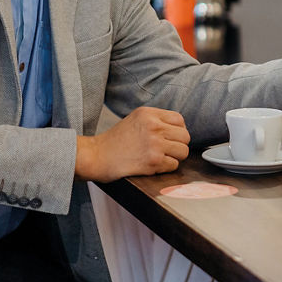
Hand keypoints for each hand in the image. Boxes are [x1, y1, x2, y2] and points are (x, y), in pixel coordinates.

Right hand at [75, 106, 190, 181]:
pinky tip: (153, 165)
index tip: (170, 138)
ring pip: (183, 151)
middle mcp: (154, 126)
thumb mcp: (135, 119)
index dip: (178, 131)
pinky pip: (174, 165)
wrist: (96, 156)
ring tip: (161, 158)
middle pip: (185, 136)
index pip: (179, 120)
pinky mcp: (153, 161)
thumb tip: (178, 129)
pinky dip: (166, 168)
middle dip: (178, 145)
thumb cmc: (114, 141)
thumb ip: (156, 120)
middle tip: (167, 150)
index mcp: (149, 114)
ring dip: (175, 157)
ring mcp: (155, 144)